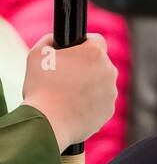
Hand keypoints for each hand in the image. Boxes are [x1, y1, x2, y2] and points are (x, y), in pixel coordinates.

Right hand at [21, 34, 117, 152]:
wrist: (47, 123)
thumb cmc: (40, 88)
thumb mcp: (37, 55)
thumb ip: (50, 40)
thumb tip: (57, 40)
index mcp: (94, 54)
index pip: (96, 40)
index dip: (83, 44)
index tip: (74, 51)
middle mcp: (109, 71)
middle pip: (99, 63)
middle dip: (85, 66)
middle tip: (65, 76)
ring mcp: (111, 92)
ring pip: (101, 83)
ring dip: (88, 85)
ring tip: (67, 93)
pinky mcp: (109, 110)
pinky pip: (100, 101)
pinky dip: (90, 102)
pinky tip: (73, 106)